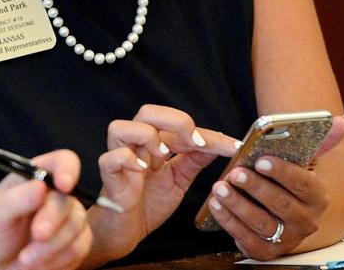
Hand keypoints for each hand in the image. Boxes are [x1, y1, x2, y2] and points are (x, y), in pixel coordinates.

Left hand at [0, 149, 91, 269]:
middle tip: (37, 235)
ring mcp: (67, 219)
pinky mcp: (75, 242)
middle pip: (69, 199)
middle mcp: (54, 195)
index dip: (67, 169)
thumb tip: (40, 187)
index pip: (61, 162)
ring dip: (51, 246)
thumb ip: (15, 200)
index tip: (63, 185)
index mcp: (34, 177)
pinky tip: (39, 264)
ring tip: (26, 259)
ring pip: (77, 225)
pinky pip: (79, 247)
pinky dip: (58, 259)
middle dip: (52, 219)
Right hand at [86, 105, 238, 264]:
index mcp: (153, 144)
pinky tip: (142, 170)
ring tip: (163, 158)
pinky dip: (127, 160)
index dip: (209, 134)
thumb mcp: (179, 180)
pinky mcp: (109, 177)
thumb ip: (194, 160)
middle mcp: (135, 146)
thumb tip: (219, 144)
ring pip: (121, 127)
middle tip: (195, 143)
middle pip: (147, 112)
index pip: (180, 126)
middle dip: (176, 122)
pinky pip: (110, 158)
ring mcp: (119, 159)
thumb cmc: (148, 203)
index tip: (234, 146)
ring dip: (147, 137)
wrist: (127, 231)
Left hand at [204, 114, 343, 259]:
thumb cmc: (284, 183)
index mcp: (317, 197)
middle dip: (256, 187)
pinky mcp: (265, 251)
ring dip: (238, 204)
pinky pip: (245, 238)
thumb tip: (343, 120)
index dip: (283, 172)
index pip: (304, 184)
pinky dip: (228, 221)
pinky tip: (216, 205)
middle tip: (235, 173)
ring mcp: (286, 238)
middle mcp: (306, 221)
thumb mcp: (299, 163)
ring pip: (262, 222)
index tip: (261, 160)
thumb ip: (319, 142)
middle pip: (281, 204)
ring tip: (219, 187)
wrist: (275, 214)